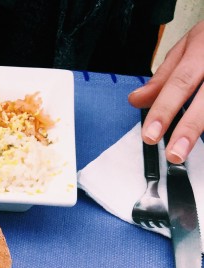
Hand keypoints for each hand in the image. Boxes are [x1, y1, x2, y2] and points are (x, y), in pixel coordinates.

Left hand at [128, 20, 203, 163]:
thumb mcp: (186, 48)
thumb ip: (163, 77)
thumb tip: (136, 100)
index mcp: (202, 48)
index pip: (180, 82)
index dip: (165, 110)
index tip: (150, 136)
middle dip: (189, 127)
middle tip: (174, 154)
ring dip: (201, 130)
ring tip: (186, 152)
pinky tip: (203, 140)